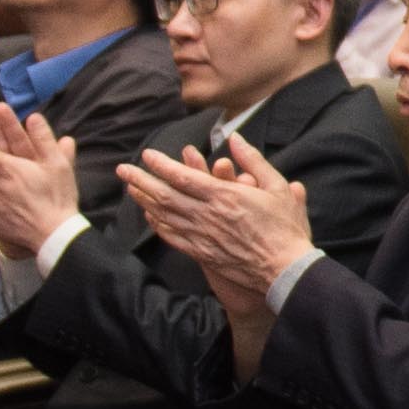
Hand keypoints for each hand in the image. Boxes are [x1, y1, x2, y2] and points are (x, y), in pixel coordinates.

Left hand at [115, 132, 315, 330]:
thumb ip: (254, 160)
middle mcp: (208, 215)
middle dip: (141, 181)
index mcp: (225, 196)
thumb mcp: (278, 187)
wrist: (285, 270)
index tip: (146, 155)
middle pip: (165, 195)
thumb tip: (235, 138)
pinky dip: (158, 226)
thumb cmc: (285, 228)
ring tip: (130, 189)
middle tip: (123, 170)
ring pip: (165, 216)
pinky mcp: (203, 253)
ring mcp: (203, 236)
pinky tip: (150, 217)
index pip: (183, 177)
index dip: (161, 165)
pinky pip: (173, 238)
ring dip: (144, 201)